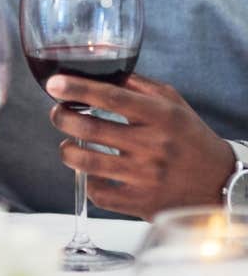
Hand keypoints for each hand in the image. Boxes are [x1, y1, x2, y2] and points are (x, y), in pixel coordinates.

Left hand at [46, 73, 234, 220]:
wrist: (221, 182)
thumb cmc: (190, 136)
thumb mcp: (171, 101)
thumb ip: (136, 84)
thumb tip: (99, 71)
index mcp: (159, 115)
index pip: (112, 96)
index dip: (78, 88)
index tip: (54, 83)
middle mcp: (152, 145)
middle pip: (90, 129)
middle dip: (62, 117)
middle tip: (58, 113)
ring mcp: (146, 177)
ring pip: (88, 163)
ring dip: (68, 150)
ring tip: (68, 144)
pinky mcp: (143, 203)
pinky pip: (100, 194)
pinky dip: (88, 182)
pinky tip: (92, 173)